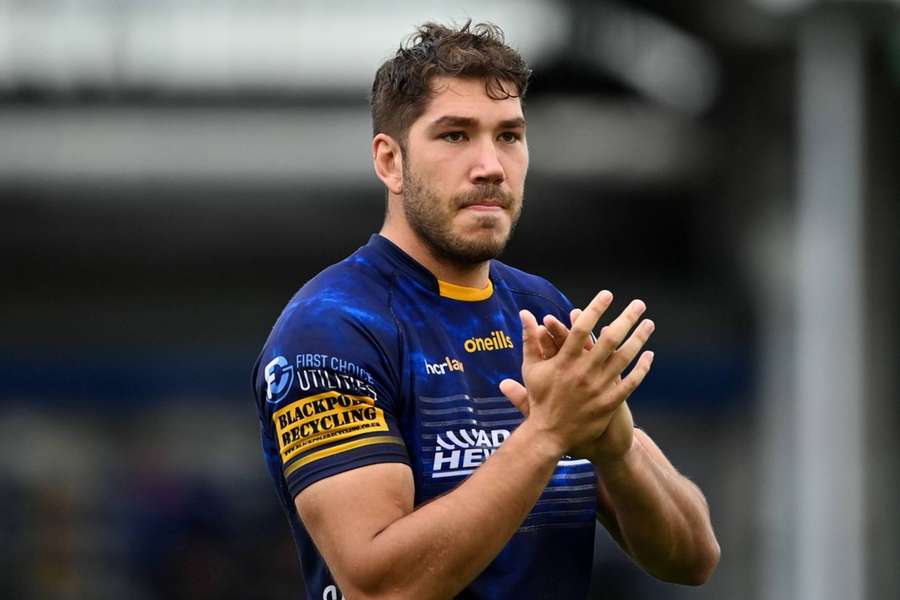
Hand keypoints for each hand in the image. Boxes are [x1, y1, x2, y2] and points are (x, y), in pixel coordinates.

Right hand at [500, 294, 654, 462]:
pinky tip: (650, 355)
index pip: (582, 329)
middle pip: (609, 339)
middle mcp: (583, 372)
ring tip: (649, 324)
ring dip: (639, 339)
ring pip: (624, 358)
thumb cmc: (540, 399)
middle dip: (626, 319)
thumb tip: (526, 314)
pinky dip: (641, 368)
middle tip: (639, 304)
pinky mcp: (609, 403)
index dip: (595, 309)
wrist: (549, 435)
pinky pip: (630, 383)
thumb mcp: (531, 368)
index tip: (607, 295)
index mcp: (564, 361)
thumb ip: (530, 340)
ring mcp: (598, 388)